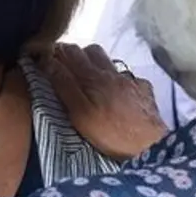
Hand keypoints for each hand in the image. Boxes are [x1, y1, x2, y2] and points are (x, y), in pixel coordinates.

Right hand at [46, 43, 167, 161]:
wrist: (151, 145)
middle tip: (65, 70)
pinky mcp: (144, 91)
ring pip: (110, 62)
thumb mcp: (80, 114)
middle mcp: (112, 73)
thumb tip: (49, 61)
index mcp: (93, 77)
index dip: (56, 52)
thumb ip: (65, 86)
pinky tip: (117, 94)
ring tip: (88, 82)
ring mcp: (131, 80)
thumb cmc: (112, 134)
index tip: (45, 60)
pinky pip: (128, 77)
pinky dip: (118, 80)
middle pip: (91, 50)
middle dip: (76, 55)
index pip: (70, 52)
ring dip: (96, 65)